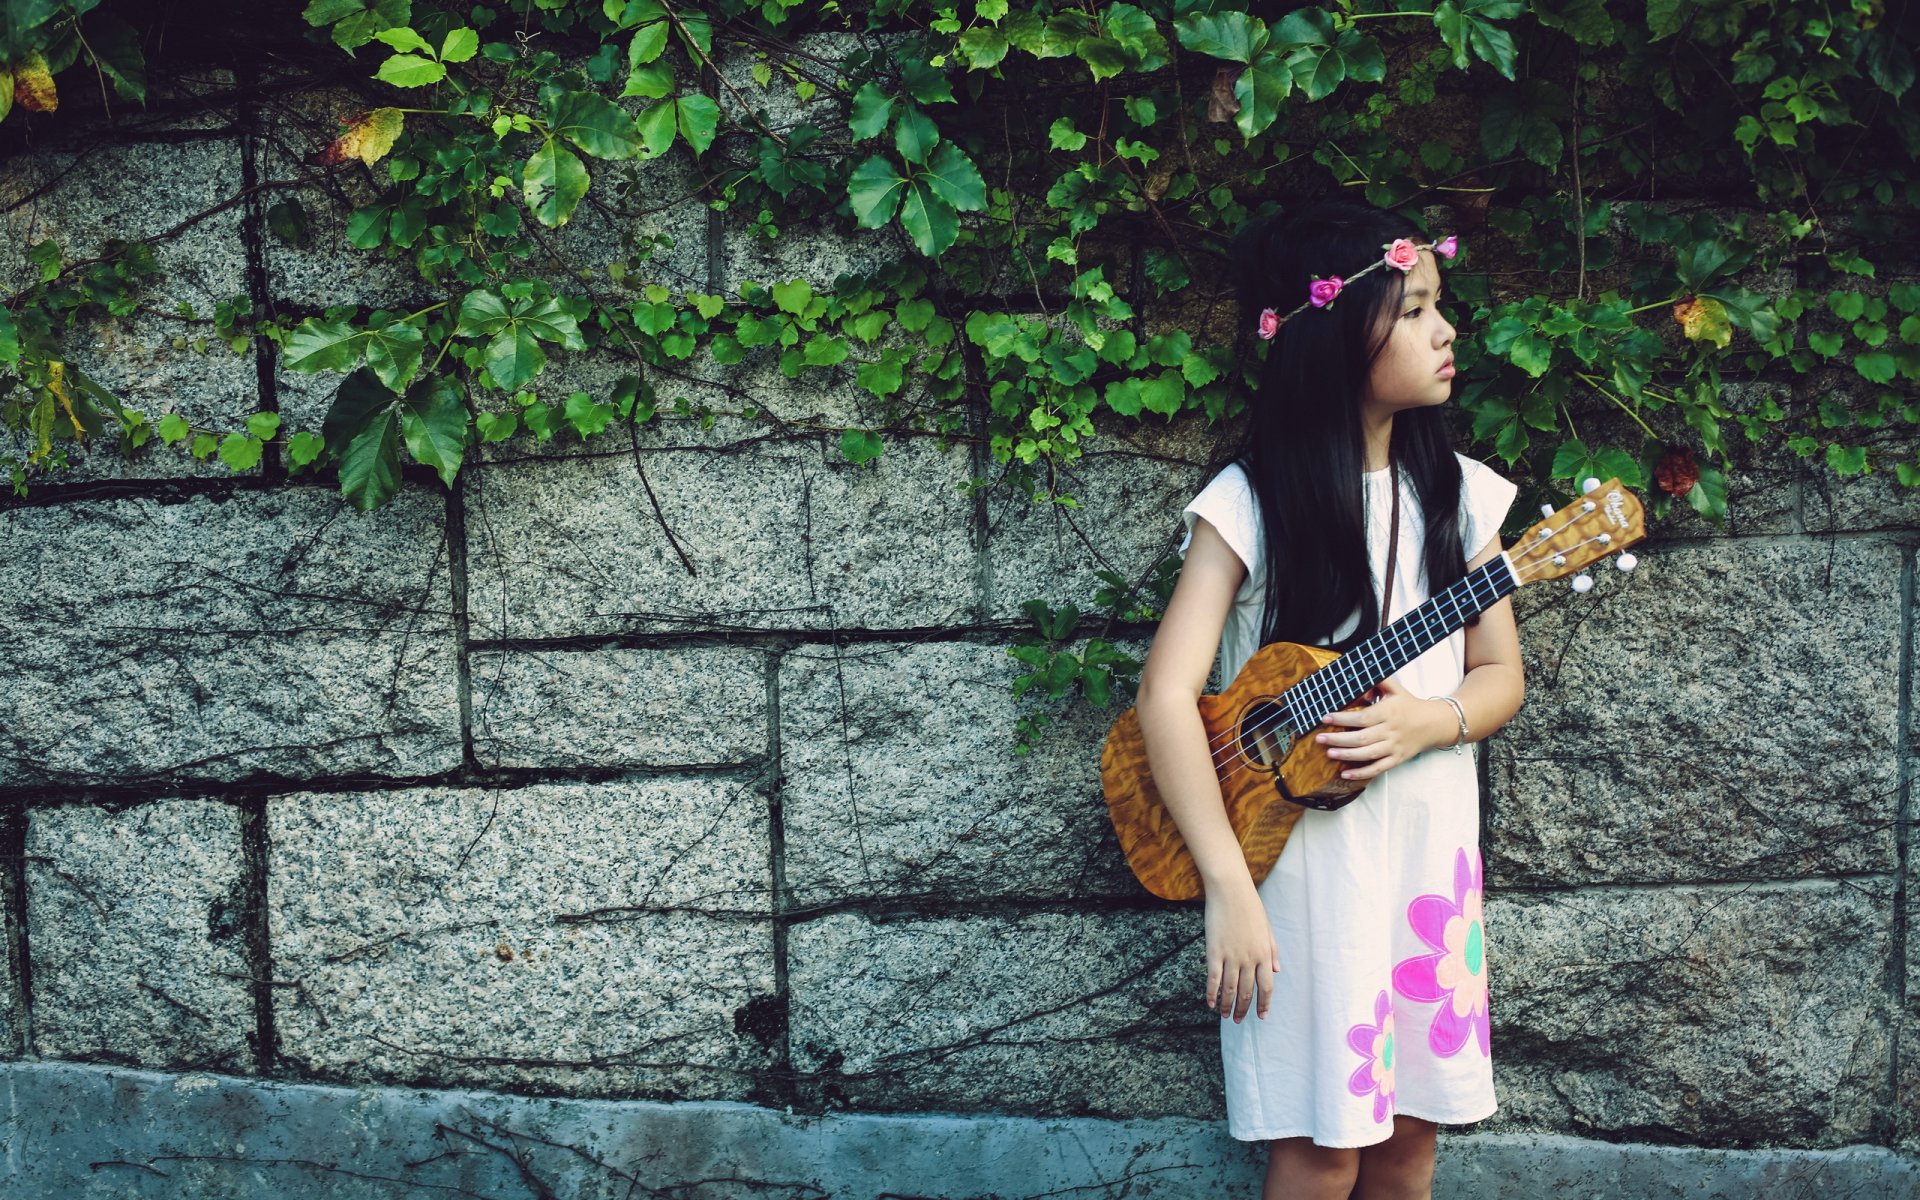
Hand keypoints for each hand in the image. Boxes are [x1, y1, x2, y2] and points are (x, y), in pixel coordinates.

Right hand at [1203, 876, 1278, 1021]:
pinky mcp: (1214, 952)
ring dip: (1227, 1005)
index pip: (1266, 987)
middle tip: (1238, 1020)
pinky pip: (1213, 979)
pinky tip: (1210, 1003)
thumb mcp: (1267, 928)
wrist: (1230, 891)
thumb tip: (1277, 970)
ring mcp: (1231, 956)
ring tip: (1224, 1015)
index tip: (1261, 1016)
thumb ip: (1273, 951)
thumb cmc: (1250, 907)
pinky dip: (1211, 993)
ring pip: (1229, 989)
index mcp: (1264, 954)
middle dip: (1243, 1009)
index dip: (1264, 1004)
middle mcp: (1249, 959)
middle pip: (1247, 992)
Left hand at [1315, 675, 1452, 781]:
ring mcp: (1394, 747)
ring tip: (1329, 753)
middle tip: (1319, 738)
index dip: (1342, 719)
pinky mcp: (1397, 759)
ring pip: (1367, 754)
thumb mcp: (1396, 688)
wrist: (1435, 723)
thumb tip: (1357, 677)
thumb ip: (1378, 681)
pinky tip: (1345, 774)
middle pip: (1361, 738)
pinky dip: (1361, 773)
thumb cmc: (1410, 705)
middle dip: (1338, 739)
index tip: (1325, 717)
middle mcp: (1391, 731)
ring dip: (1346, 755)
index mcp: (1389, 712)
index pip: (1362, 717)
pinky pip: (1378, 769)